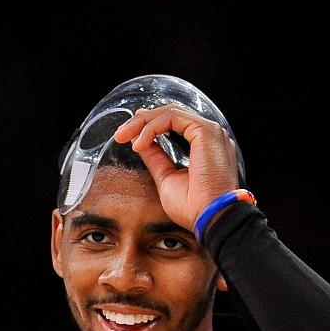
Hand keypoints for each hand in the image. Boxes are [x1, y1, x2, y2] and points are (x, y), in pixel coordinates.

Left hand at [113, 105, 241, 231]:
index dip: (150, 124)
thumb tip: (140, 142)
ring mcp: (210, 131)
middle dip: (141, 122)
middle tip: (119, 134)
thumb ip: (156, 157)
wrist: (210, 217)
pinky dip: (151, 128)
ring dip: (142, 123)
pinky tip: (138, 144)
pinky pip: (172, 118)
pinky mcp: (206, 131)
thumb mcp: (166, 177)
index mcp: (205, 146)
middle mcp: (210, 135)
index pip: (175, 123)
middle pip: (171, 115)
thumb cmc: (193, 207)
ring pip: (170, 113)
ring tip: (123, 137)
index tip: (128, 133)